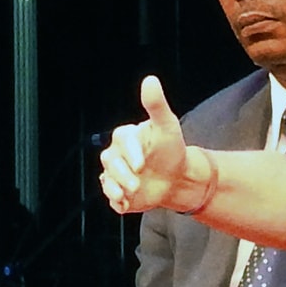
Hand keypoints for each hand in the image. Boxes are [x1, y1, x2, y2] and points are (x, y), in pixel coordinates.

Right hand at [98, 77, 202, 215]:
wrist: (177, 178)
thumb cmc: (171, 149)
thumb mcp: (167, 125)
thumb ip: (156, 105)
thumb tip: (150, 81)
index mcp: (126, 137)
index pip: (122, 142)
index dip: (130, 154)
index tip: (141, 164)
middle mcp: (117, 155)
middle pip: (110, 163)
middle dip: (122, 175)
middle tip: (137, 184)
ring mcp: (117, 175)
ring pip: (108, 180)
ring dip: (115, 189)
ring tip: (127, 196)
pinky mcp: (119, 191)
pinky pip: (111, 198)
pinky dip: (116, 203)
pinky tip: (125, 206)